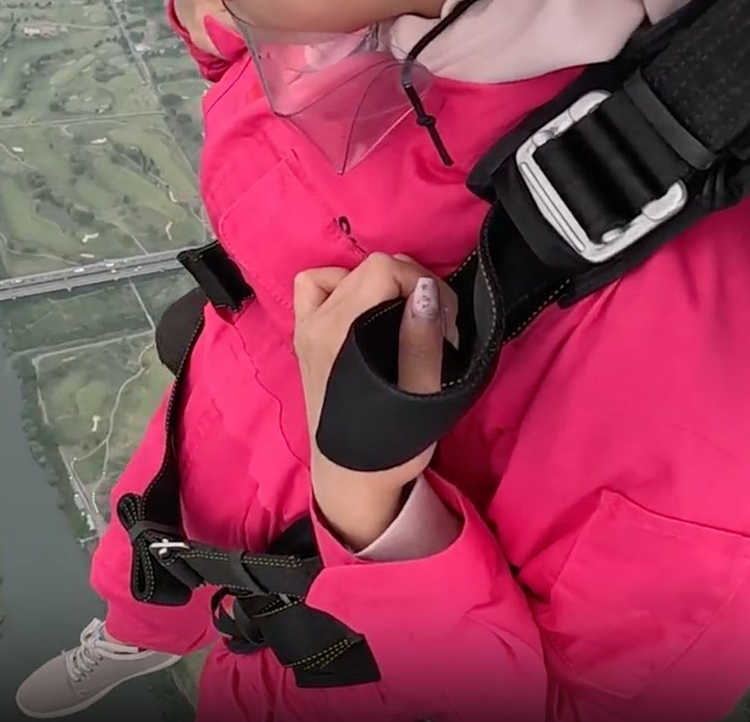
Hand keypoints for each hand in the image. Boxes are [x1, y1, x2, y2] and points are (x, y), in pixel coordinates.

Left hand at [293, 254, 456, 548]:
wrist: (352, 481)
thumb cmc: (390, 445)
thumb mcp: (420, 397)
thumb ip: (421, 341)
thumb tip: (426, 290)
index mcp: (338, 331)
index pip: (384, 267)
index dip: (424, 284)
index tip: (445, 323)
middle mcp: (315, 323)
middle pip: (368, 268)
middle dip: (410, 285)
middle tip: (435, 326)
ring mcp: (304, 329)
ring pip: (342, 273)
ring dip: (378, 284)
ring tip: (402, 316)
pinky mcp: (304, 338)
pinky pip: (313, 289)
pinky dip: (340, 287)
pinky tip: (364, 312)